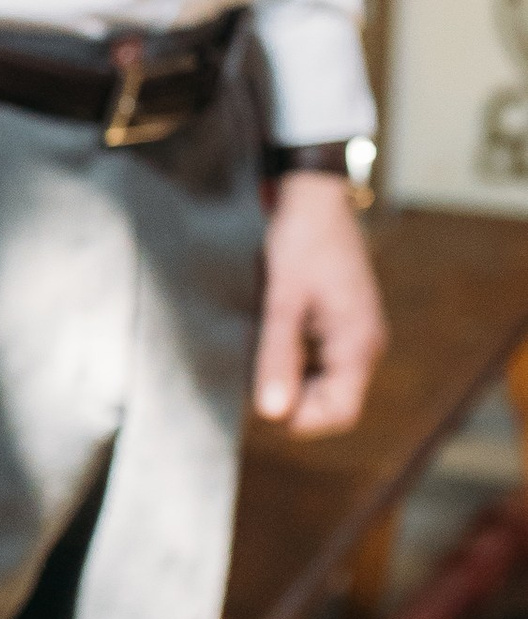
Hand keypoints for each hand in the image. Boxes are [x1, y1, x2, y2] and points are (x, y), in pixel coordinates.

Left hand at [254, 171, 385, 434]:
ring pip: (325, 384)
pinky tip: (270, 338)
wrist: (314, 197)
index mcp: (358, 344)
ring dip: (292, 380)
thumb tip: (272, 413)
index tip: (260, 403)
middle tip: (254, 374)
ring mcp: (354, 336)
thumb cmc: (301, 242)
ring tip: (260, 351)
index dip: (301, 421)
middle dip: (294, 400)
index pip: (340, 413)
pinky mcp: (340, 325)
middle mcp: (365, 346)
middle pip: (333, 402)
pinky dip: (295, 361)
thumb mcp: (281, 300)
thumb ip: (278, 356)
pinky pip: (320, 361)